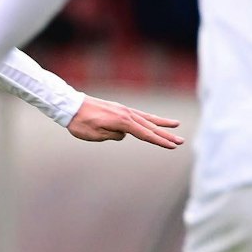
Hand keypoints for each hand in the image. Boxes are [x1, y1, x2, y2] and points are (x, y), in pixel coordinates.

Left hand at [67, 95, 183, 148]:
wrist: (70, 105)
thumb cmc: (80, 123)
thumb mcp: (95, 135)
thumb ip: (113, 135)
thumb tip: (124, 134)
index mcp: (121, 122)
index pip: (145, 134)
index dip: (159, 141)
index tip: (172, 146)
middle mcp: (126, 114)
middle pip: (150, 127)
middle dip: (165, 135)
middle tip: (181, 141)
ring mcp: (123, 110)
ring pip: (146, 118)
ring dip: (161, 124)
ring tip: (176, 125)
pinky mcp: (118, 109)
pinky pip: (137, 114)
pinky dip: (148, 117)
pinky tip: (154, 120)